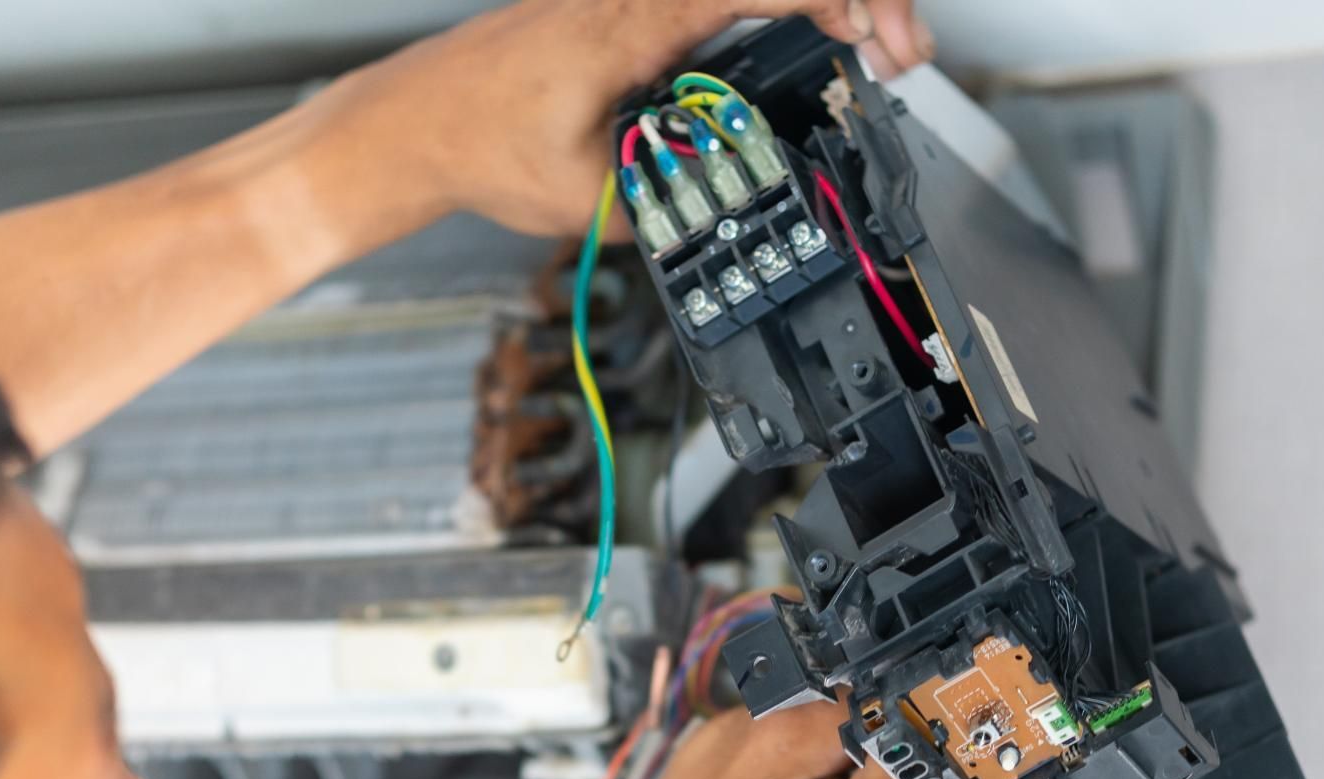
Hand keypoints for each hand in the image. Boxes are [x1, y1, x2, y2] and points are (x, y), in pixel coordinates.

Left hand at [352, 0, 936, 236]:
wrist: (419, 121)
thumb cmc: (480, 144)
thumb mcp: (589, 198)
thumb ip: (668, 202)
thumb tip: (730, 214)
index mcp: (635, 22)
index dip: (839, 2)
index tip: (879, 45)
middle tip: (904, 54)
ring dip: (830, 1)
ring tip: (880, 47)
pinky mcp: (639, 11)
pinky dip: (789, 7)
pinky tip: (821, 37)